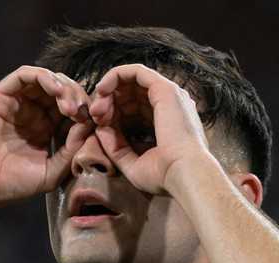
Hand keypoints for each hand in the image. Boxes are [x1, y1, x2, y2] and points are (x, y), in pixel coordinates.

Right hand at [0, 66, 94, 212]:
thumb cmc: (10, 185)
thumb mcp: (51, 172)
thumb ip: (71, 150)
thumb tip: (89, 126)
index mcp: (45, 130)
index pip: (71, 111)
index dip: (86, 112)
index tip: (94, 123)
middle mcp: (32, 113)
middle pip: (62, 92)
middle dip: (77, 97)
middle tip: (81, 112)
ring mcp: (16, 103)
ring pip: (47, 80)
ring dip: (64, 86)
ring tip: (70, 104)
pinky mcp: (1, 95)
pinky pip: (25, 75)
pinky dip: (43, 76)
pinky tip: (55, 90)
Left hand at [88, 64, 212, 194]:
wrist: (184, 174)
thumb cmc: (163, 175)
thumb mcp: (132, 162)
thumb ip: (115, 146)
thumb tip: (100, 129)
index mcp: (166, 122)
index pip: (133, 109)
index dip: (113, 114)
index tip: (100, 127)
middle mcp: (169, 105)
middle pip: (130, 94)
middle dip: (108, 102)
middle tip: (94, 116)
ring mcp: (168, 95)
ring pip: (130, 81)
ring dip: (108, 91)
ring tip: (97, 109)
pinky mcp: (164, 88)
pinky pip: (135, 71)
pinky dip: (115, 76)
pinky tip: (102, 89)